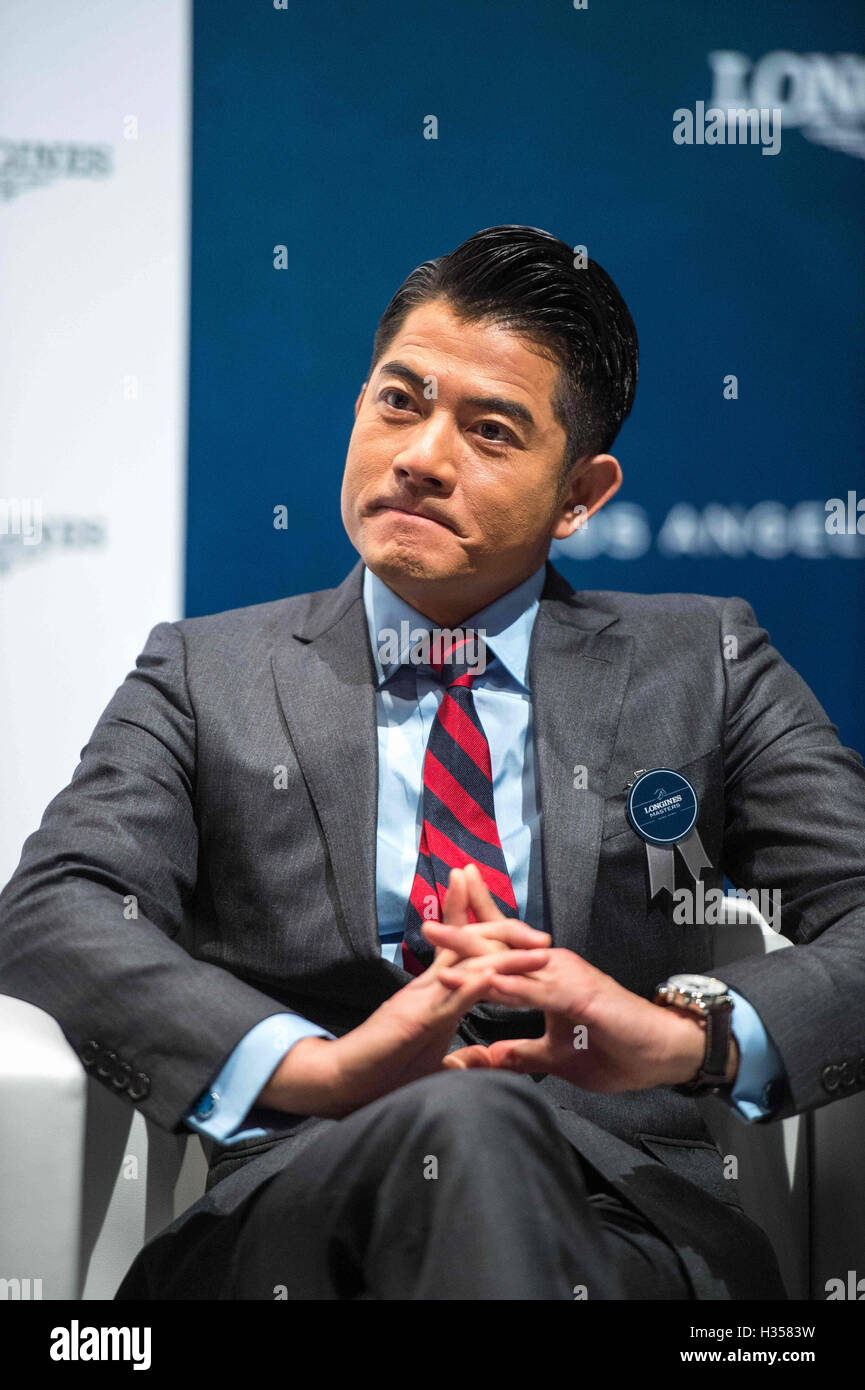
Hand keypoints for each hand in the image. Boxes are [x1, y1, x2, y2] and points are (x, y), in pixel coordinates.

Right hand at [257, 865, 550, 1115]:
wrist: (343, 1080)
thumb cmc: (384, 1071)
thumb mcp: (434, 1064)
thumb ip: (460, 1057)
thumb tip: (484, 1056)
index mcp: (440, 995)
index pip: (472, 956)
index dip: (500, 942)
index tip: (536, 939)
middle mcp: (432, 987)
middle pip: (473, 946)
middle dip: (508, 933)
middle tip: (545, 932)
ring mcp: (423, 998)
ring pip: (468, 964)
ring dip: (503, 951)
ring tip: (536, 943)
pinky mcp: (414, 1017)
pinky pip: (448, 996)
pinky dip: (472, 983)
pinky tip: (495, 973)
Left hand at [437, 946, 738, 1091]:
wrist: (664, 1053)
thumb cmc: (618, 1049)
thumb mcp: (557, 1056)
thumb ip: (521, 1053)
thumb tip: (486, 1056)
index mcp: (545, 976)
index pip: (501, 951)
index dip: (471, 936)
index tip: (437, 926)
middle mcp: (552, 965)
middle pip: (498, 942)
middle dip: (461, 928)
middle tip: (426, 916)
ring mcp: (565, 975)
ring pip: (509, 960)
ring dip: (471, 949)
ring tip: (437, 938)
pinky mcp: (577, 994)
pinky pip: (533, 988)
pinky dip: (504, 984)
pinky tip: (479, 979)